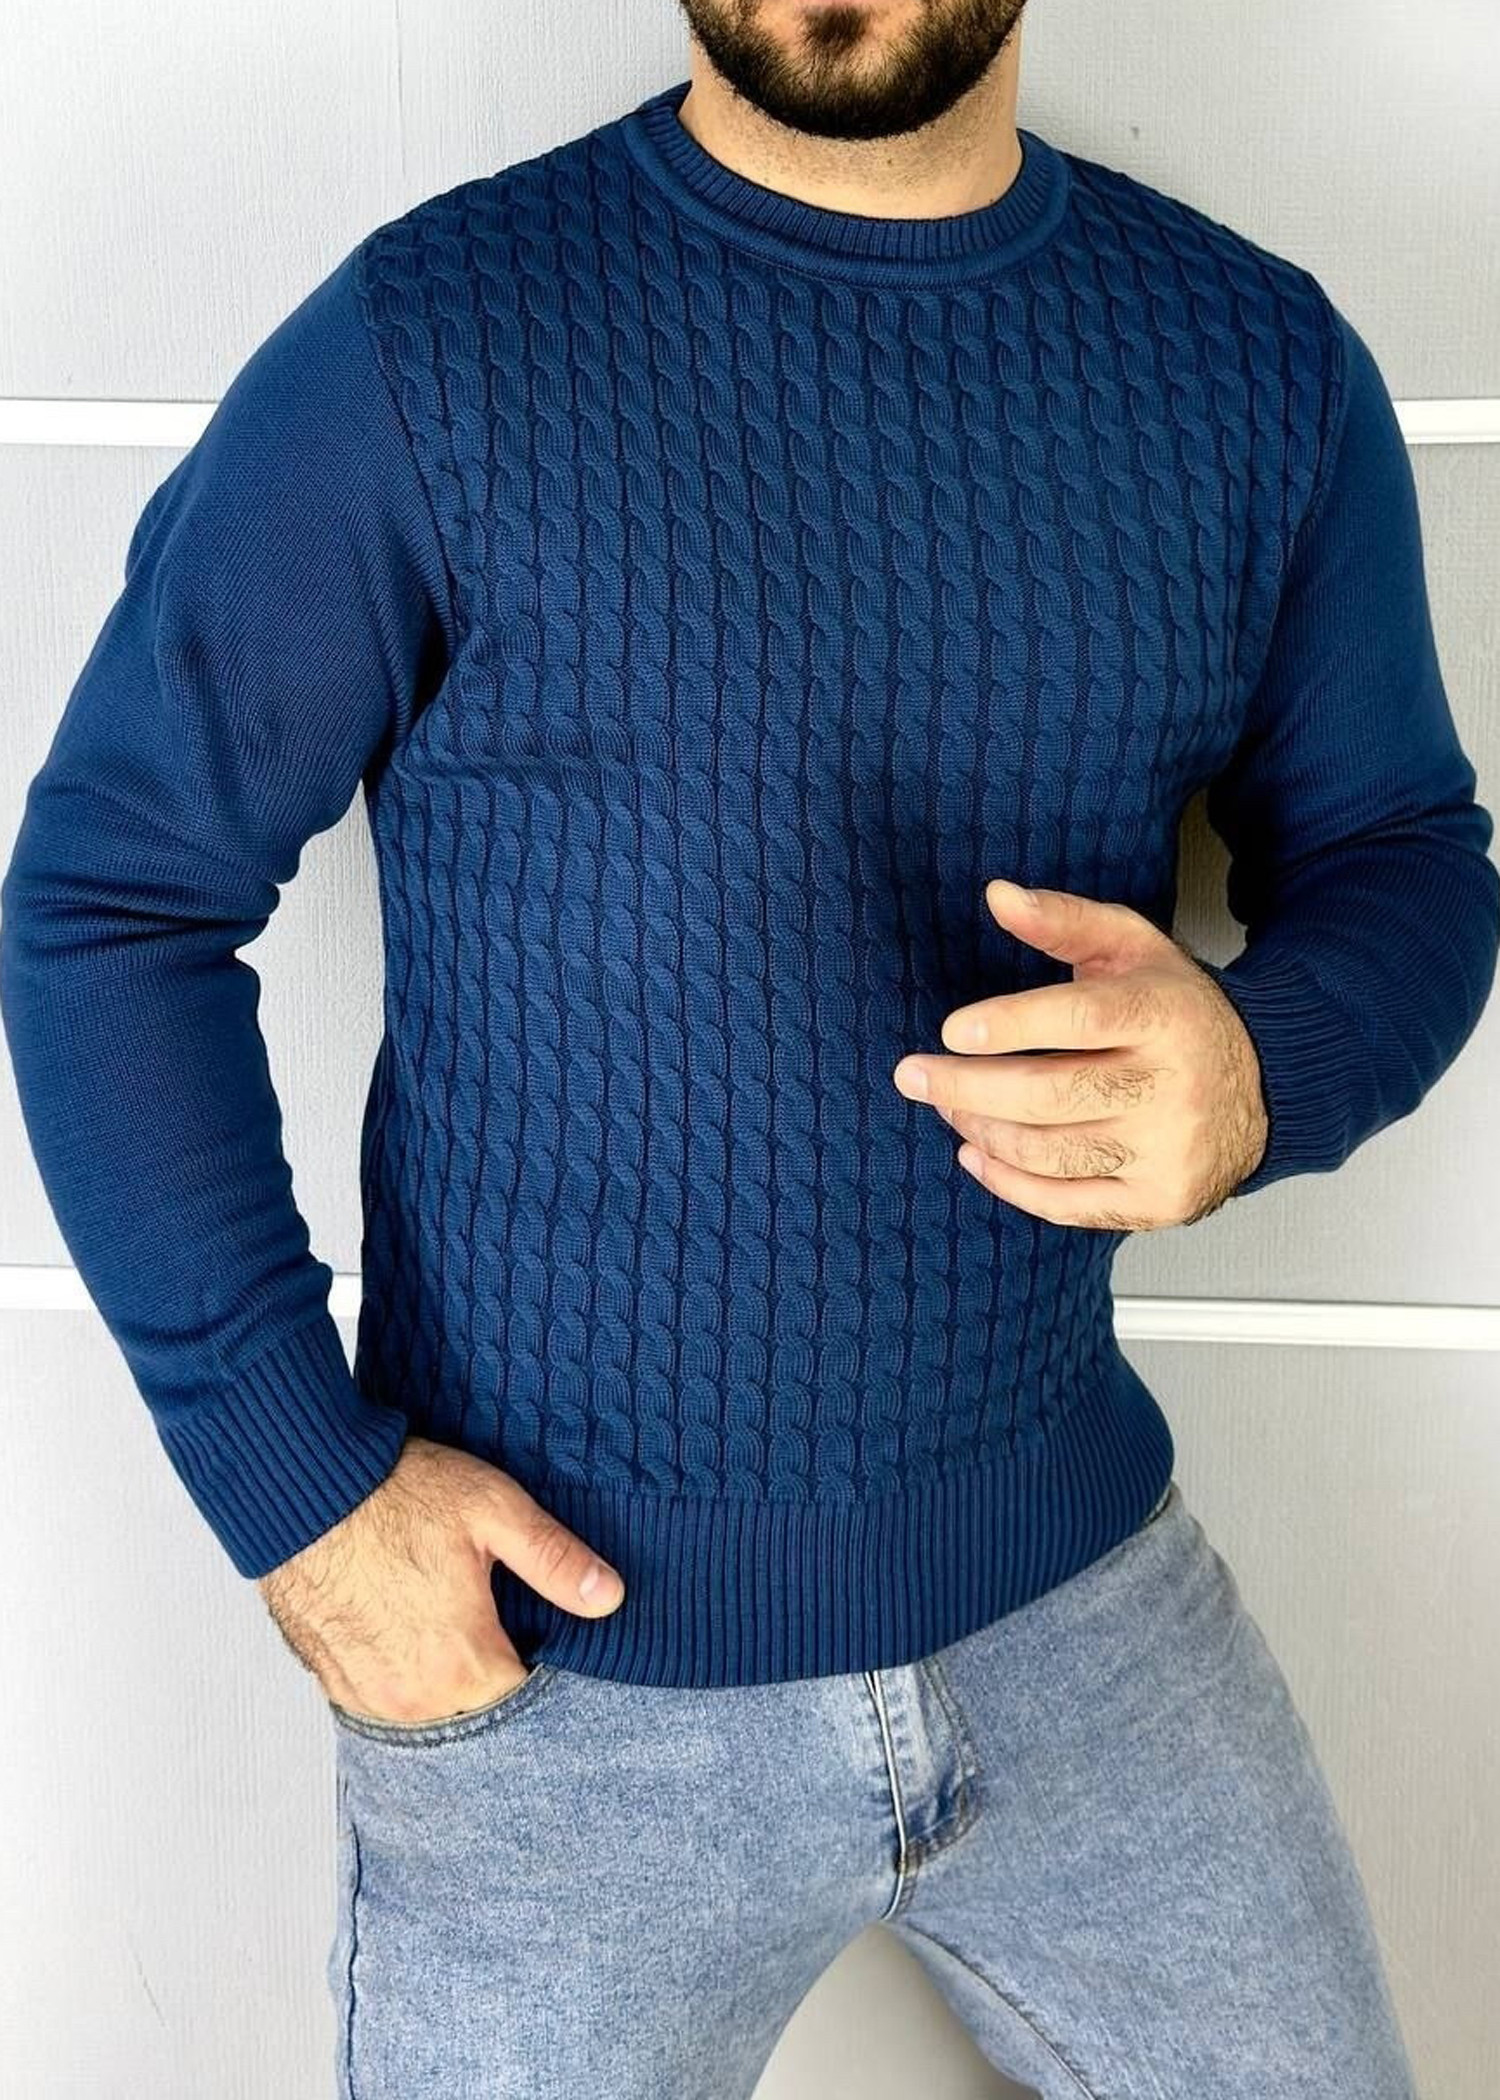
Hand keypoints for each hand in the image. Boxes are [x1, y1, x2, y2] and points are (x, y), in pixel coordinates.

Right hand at [254, 1434, 624, 1726]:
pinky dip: (402, 1675)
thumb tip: (609, 1598)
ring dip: (446, 1680)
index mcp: (463, 1664)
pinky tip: (409, 1630)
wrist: (304, 1485)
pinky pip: (383, 1698)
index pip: (527, 1703)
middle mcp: (413, 1697)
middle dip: (495, 1678)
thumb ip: (556, 1560)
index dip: (542, 1669)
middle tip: (496, 1621)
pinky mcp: (331, 1678)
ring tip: (450, 1623)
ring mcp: (366, 1693)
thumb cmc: (395, 1492)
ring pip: (429, 1710)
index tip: (542, 1637)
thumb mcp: (495, 1510)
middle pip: (478, 1712)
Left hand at [892, 879, 1268, 1230]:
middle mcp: (1174, 1088)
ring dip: (981, 1131)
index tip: (952, 1030)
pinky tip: (976, 1154)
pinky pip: (1066, 1204)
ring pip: (1050, 1153)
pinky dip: (1008, 1182)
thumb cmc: (1175, 1011)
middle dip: (968, 1088)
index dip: (1012, 1026)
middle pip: (1053, 1095)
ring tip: (949, 1106)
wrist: (1264, 1085)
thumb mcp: (1133, 948)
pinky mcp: (1160, 1201)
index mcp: (1167, 1015)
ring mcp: (1169, 1152)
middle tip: (913, 1075)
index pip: (1082, 1020)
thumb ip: (1064, 920)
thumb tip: (997, 896)